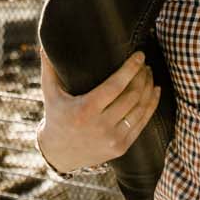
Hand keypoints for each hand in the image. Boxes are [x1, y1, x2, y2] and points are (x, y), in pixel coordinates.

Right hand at [36, 48, 160, 174]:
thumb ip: (49, 68)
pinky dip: (152, 105)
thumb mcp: (50, 94)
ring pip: (140, 109)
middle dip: (142, 76)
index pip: (116, 86)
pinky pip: (143, 123)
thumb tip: (44, 45)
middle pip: (132, 96)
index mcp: (85, 110)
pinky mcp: (121, 147)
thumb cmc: (56, 116)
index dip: (131, 68)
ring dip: (149, 88)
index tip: (140, 55)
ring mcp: (113, 138)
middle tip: (144, 63)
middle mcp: (101, 126)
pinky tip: (155, 91)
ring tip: (149, 73)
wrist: (59, 154)